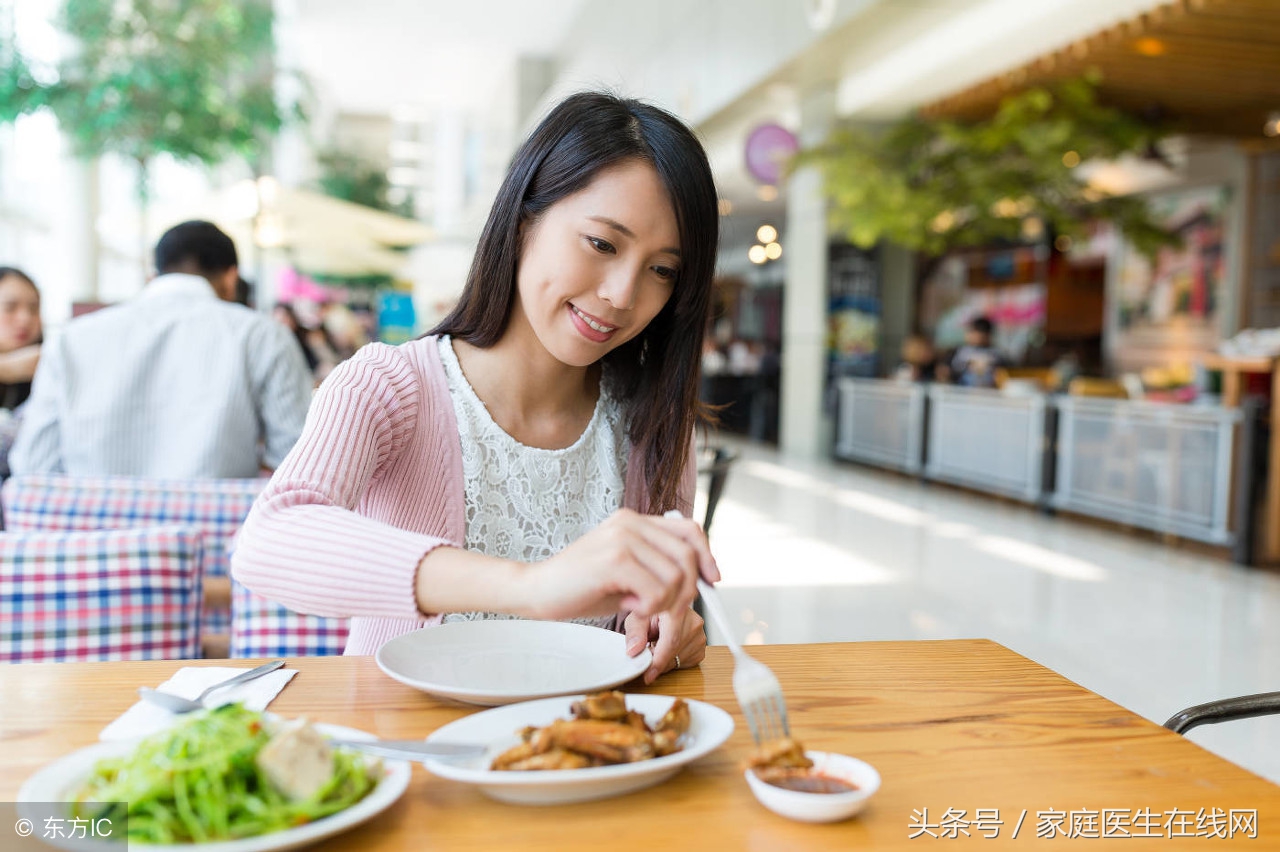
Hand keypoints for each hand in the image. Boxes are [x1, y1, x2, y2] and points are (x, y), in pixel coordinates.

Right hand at [522, 508, 718, 620]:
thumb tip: (696, 582)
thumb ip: (655, 568)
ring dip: (663, 605)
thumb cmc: (579, 587)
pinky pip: (657, 592)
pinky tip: (628, 607)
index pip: (689, 529)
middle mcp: (630, 523)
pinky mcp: (614, 560)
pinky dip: (649, 609)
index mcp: (634, 520)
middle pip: (687, 557)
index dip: (706, 555)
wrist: (535, 591)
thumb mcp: (625, 572)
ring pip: (675, 578)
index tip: (712, 581)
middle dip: (686, 593)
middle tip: (668, 613)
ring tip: (637, 608)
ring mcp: (622, 538)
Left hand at [624, 608, 706, 683]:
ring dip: (664, 661)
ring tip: (657, 646)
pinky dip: (673, 661)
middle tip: (644, 657)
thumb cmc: (652, 613)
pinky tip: (668, 650)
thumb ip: (635, 633)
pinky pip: (686, 663)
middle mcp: (694, 622)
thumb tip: (634, 650)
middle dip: (657, 661)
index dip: (659, 661)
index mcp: (678, 610)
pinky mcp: (702, 648)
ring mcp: (700, 635)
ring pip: (680, 660)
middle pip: (675, 652)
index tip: (648, 675)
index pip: (671, 641)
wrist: (667, 610)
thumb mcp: (637, 618)